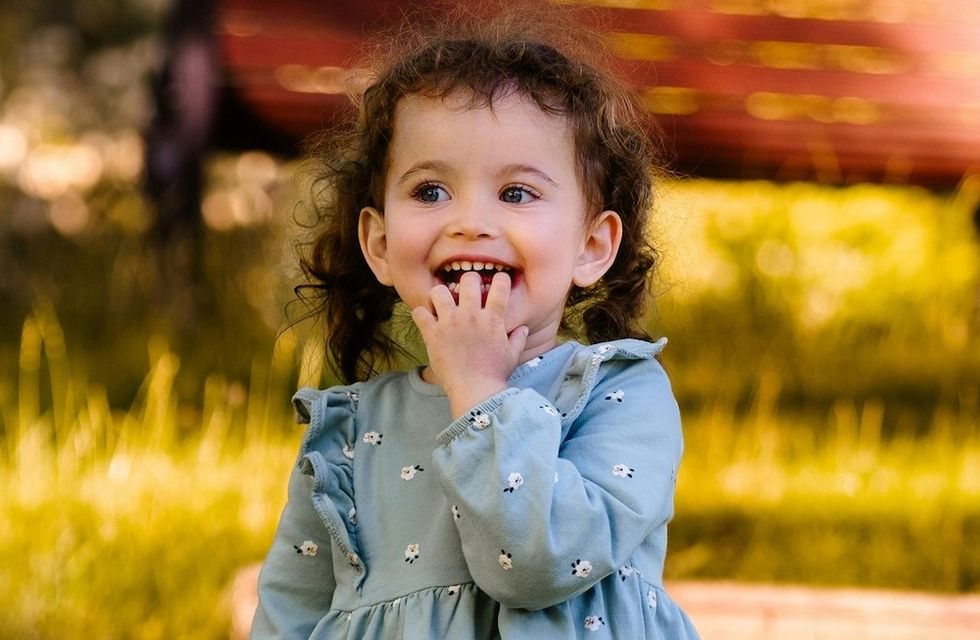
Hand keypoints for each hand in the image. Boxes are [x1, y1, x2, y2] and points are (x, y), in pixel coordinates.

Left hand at [412, 271, 527, 418]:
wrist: (475, 390)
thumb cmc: (495, 374)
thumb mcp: (512, 355)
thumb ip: (518, 339)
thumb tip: (523, 329)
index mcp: (492, 318)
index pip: (500, 285)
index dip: (499, 279)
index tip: (495, 284)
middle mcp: (471, 315)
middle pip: (468, 279)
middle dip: (467, 281)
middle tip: (464, 291)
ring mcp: (450, 323)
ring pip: (439, 291)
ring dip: (440, 295)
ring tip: (442, 304)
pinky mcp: (432, 334)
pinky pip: (419, 312)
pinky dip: (421, 314)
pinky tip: (426, 320)